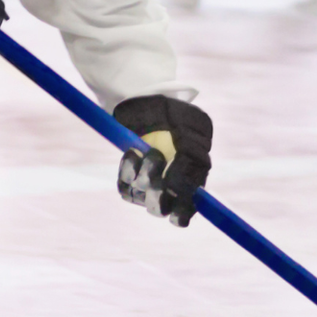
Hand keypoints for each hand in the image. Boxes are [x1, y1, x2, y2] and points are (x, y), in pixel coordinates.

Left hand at [112, 96, 213, 227]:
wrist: (150, 103)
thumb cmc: (176, 116)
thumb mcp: (192, 129)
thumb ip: (191, 156)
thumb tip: (182, 181)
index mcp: (191, 179)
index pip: (186, 210)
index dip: (182, 212)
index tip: (177, 203)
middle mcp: (168, 187)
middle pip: (160, 209)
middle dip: (158, 196)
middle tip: (157, 178)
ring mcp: (146, 185)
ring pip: (141, 195)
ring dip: (143, 174)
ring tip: (147, 151)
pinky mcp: (128, 180)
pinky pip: (124, 186)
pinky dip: (127, 169)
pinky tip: (133, 152)